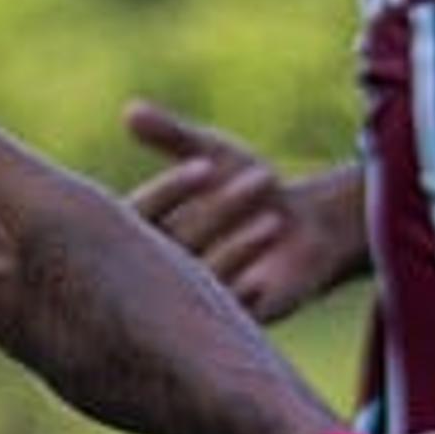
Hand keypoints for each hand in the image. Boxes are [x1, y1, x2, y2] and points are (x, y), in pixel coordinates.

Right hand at [123, 99, 364, 324]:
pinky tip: (266, 276)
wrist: (305, 229)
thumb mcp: (211, 153)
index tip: (206, 165)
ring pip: (198, 278)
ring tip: (274, 218)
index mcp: (143, 223)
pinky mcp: (223, 323)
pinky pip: (222, 316)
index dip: (171, 189)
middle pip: (174, 243)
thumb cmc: (247, 181)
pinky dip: (241, 296)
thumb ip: (170, 135)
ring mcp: (188, 296)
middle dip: (216, 211)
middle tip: (261, 178)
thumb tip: (129, 110)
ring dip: (236, 249)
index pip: (139, 211)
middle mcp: (157, 261)